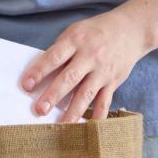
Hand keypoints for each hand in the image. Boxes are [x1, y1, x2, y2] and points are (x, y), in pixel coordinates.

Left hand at [20, 9, 151, 122]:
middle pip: (69, 78)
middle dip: (53, 95)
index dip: (39, 71)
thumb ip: (61, 50)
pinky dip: (97, 116)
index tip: (27, 85)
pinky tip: (88, 128)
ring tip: (61, 125)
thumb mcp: (76, 31)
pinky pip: (104, 102)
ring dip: (73, 111)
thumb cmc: (96, 31)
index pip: (54, 57)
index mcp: (76, 40)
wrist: (131, 29)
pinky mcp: (113, 82)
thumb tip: (43, 72)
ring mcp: (102, 70)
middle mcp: (90, 55)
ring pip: (86, 94)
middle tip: (40, 110)